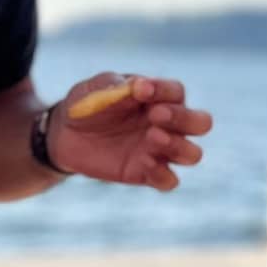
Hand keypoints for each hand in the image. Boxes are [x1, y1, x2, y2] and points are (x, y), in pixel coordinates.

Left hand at [49, 73, 212, 190]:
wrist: (65, 135)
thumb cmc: (87, 106)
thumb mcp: (95, 90)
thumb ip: (115, 85)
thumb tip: (140, 85)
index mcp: (159, 98)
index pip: (177, 92)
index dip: (164, 91)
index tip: (141, 91)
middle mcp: (168, 125)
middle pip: (200, 123)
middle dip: (184, 119)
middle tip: (156, 116)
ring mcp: (160, 151)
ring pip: (192, 154)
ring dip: (178, 146)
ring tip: (151, 137)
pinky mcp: (147, 174)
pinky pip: (169, 181)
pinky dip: (162, 174)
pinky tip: (144, 162)